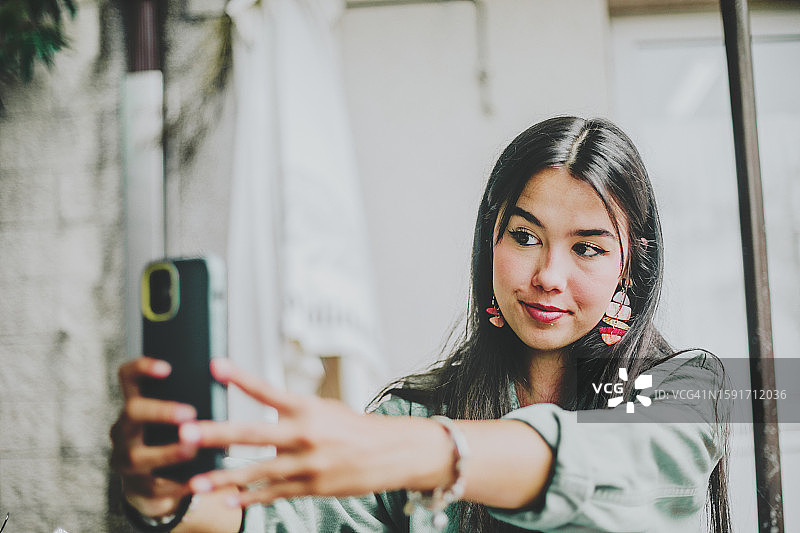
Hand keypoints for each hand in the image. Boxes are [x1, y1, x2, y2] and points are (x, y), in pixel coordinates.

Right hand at [109, 357, 198, 516]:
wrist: (154, 487)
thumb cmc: (172, 441)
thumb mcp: (177, 421)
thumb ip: (192, 403)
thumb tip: (228, 380)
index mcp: (136, 407)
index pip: (128, 377)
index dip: (142, 368)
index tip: (168, 368)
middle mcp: (124, 431)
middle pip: (132, 413)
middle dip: (161, 411)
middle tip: (190, 413)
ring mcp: (125, 461)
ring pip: (138, 456)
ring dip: (168, 452)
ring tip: (193, 449)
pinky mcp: (136, 489)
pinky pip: (154, 488)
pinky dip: (178, 484)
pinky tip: (198, 481)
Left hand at [180, 359, 453, 507]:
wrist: (389, 452)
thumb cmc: (353, 427)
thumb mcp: (323, 408)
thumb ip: (290, 412)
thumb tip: (262, 416)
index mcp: (307, 407)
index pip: (267, 390)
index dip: (240, 377)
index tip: (215, 366)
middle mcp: (304, 434)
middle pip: (253, 433)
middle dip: (217, 434)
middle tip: (188, 433)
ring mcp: (306, 464)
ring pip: (257, 472)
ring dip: (224, 479)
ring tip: (196, 483)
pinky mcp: (310, 487)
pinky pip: (273, 494)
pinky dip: (249, 498)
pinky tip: (227, 502)